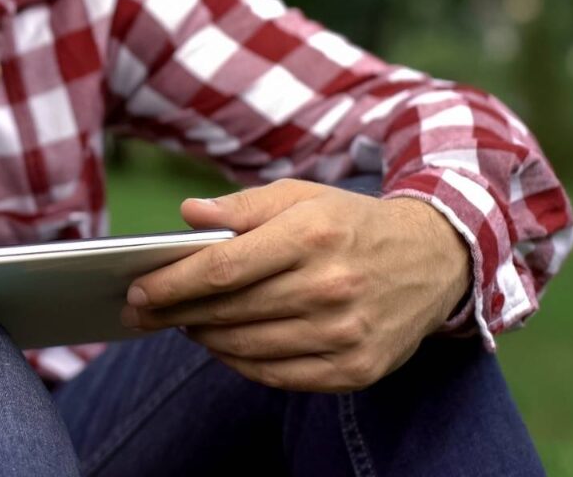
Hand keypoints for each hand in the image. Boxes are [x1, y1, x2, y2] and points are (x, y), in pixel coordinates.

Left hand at [120, 179, 470, 391]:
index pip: (222, 268)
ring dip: (203, 337)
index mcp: (313, 235)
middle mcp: (332, 287)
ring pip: (247, 347)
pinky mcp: (357, 369)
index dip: (171, 283)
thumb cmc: (351, 223)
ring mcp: (347, 334)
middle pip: (229, 310)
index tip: (137, 289)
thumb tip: (187, 216)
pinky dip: (240, 363)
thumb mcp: (302, 196)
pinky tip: (221, 345)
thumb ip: (241, 206)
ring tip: (182, 322)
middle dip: (175, 312)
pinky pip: (277, 375)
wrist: (435, 259)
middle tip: (142, 311)